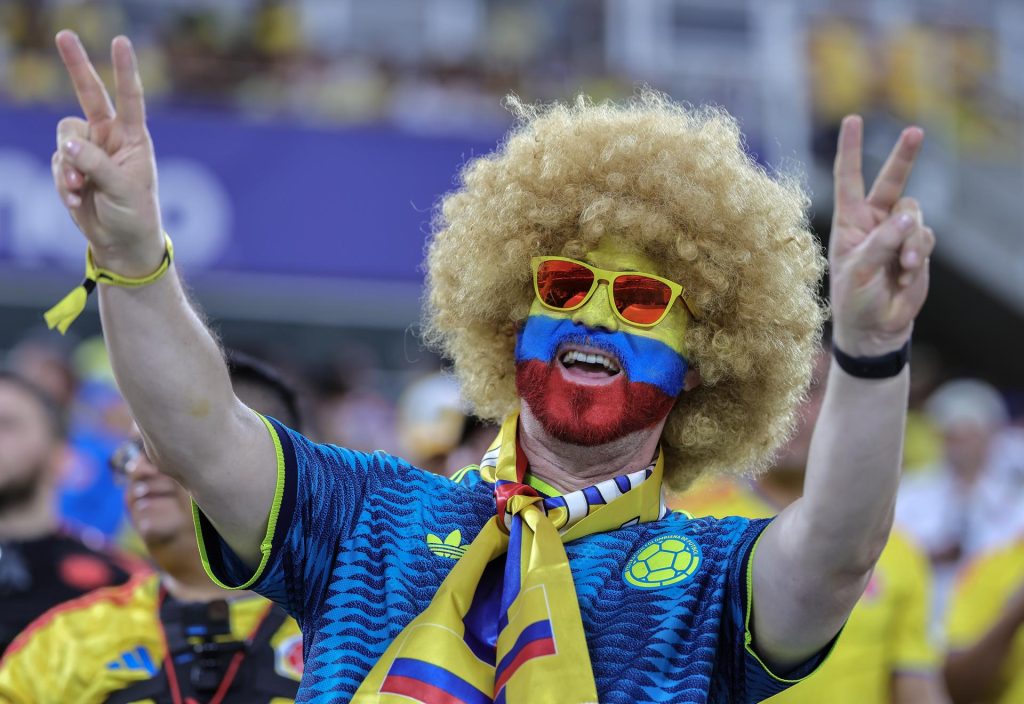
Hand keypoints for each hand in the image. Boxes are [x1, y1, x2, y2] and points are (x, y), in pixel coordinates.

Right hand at [52, 31, 163, 276]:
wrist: (121, 244)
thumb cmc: (135, 216)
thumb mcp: (122, 190)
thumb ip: (95, 165)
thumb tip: (66, 145)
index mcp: (134, 139)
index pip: (130, 99)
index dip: (124, 70)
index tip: (120, 42)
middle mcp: (110, 138)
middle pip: (89, 95)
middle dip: (76, 65)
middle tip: (64, 34)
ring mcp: (88, 151)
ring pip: (63, 137)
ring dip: (66, 164)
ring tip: (78, 189)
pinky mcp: (70, 167)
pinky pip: (56, 163)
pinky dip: (61, 182)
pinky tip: (75, 199)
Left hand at [828, 116, 934, 356]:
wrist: (877, 328)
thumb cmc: (855, 300)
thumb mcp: (860, 271)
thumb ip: (883, 242)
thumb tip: (908, 217)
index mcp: (848, 222)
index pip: (848, 179)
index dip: (851, 150)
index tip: (852, 120)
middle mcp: (873, 222)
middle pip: (892, 181)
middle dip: (904, 157)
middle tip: (915, 130)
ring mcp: (897, 233)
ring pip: (915, 215)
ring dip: (912, 239)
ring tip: (904, 264)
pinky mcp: (917, 247)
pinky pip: (926, 238)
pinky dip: (919, 254)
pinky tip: (907, 273)